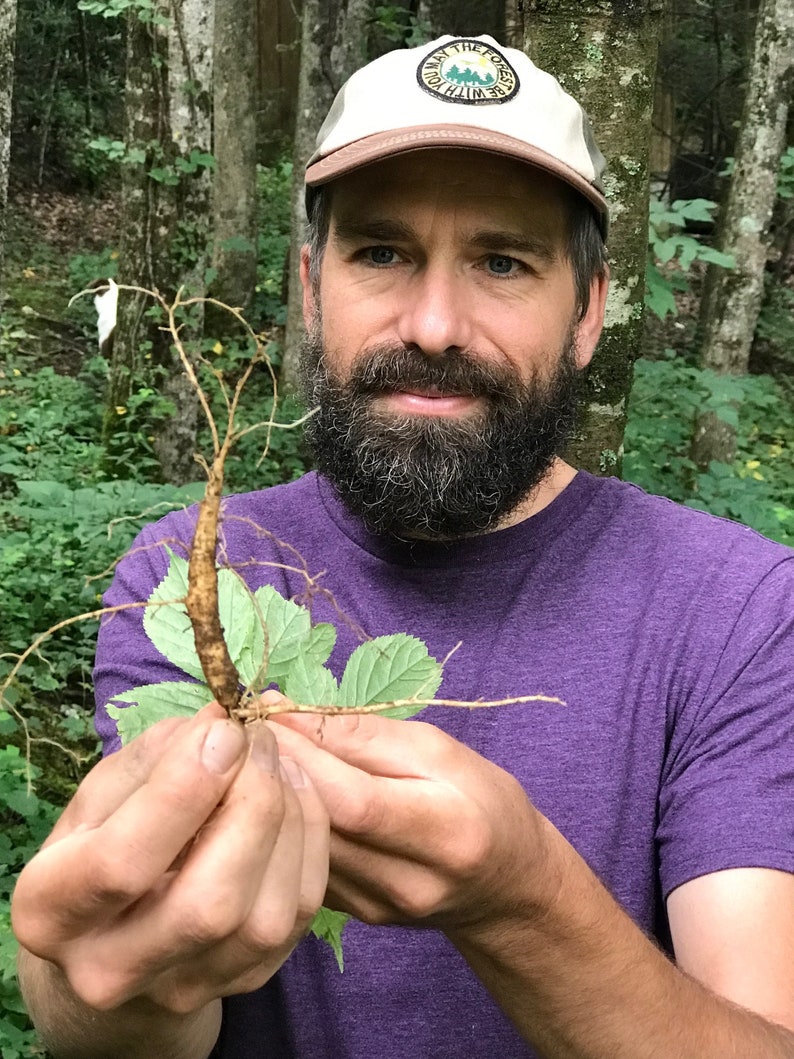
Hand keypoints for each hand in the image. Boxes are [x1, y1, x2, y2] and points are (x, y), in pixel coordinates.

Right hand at [12, 704, 328, 1014]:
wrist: (114, 938)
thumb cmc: (103, 843)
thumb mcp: (103, 793)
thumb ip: (156, 757)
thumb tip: (221, 725)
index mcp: (51, 911)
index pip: (122, 862)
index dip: (184, 788)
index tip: (224, 729)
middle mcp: (110, 971)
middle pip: (208, 904)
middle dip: (250, 804)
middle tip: (257, 738)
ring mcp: (183, 988)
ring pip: (264, 918)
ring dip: (288, 820)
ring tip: (277, 762)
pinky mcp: (244, 981)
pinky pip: (299, 915)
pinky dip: (309, 843)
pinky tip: (296, 795)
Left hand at [269, 703, 549, 932]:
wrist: (504, 886)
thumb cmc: (480, 799)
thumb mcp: (440, 750)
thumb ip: (366, 735)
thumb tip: (287, 712)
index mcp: (444, 832)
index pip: (352, 799)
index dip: (300, 755)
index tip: (264, 713)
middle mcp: (408, 882)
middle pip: (318, 826)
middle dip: (273, 769)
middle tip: (245, 726)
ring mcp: (375, 907)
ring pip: (299, 848)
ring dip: (268, 796)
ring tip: (251, 754)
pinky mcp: (351, 917)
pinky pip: (302, 864)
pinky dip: (281, 824)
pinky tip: (271, 792)